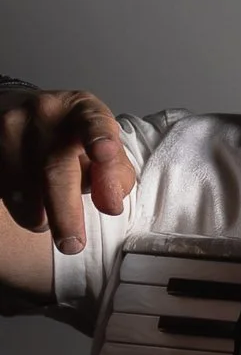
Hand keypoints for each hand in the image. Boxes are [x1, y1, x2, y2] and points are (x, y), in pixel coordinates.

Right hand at [0, 88, 134, 253]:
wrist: (22, 111)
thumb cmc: (72, 139)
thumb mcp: (103, 147)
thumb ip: (116, 176)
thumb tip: (110, 205)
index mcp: (82, 110)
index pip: (93, 124)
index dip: (99, 138)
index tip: (103, 152)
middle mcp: (44, 113)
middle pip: (53, 170)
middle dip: (65, 213)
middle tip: (72, 244)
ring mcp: (8, 126)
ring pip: (21, 188)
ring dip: (38, 214)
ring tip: (50, 211)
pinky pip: (2, 191)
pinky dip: (18, 207)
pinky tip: (28, 198)